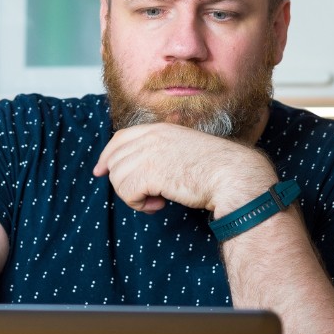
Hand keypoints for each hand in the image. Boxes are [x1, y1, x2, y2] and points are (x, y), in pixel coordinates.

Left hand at [93, 123, 273, 214]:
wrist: (232, 175)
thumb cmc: (214, 168)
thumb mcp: (182, 150)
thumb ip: (159, 151)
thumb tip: (133, 167)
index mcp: (159, 129)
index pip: (120, 138)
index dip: (106, 156)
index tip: (100, 171)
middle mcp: (151, 137)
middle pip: (115, 162)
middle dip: (125, 184)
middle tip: (148, 195)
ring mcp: (150, 152)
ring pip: (118, 180)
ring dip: (134, 196)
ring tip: (157, 200)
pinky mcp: (151, 172)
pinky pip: (127, 193)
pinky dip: (140, 204)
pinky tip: (160, 204)